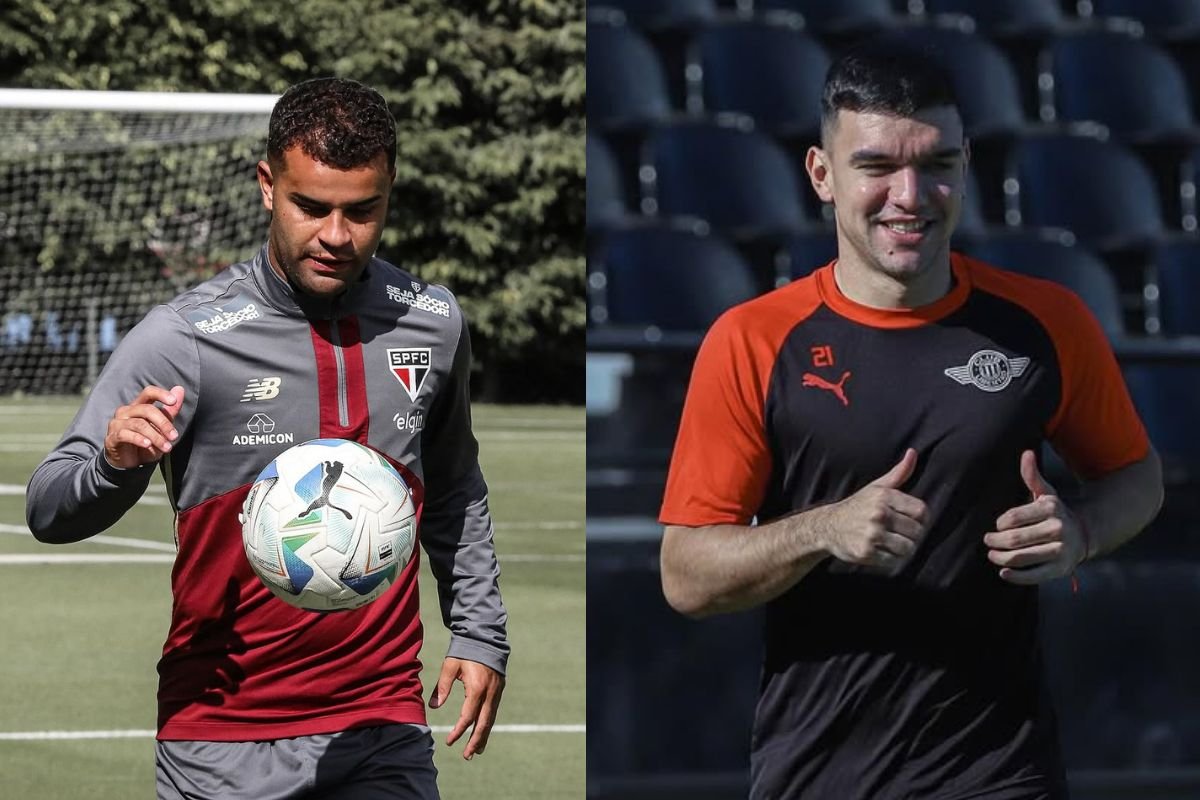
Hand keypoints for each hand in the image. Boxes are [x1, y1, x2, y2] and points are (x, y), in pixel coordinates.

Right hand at [103, 385, 184, 468]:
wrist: (131, 462)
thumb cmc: (147, 442)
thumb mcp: (162, 428)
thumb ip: (170, 410)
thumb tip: (180, 389)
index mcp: (139, 406)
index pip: (148, 392)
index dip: (160, 394)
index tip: (173, 401)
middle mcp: (126, 411)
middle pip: (147, 410)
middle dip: (164, 423)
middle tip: (174, 437)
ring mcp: (117, 423)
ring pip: (139, 424)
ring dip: (156, 436)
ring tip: (167, 447)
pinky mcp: (112, 437)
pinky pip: (125, 434)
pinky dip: (139, 439)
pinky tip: (148, 445)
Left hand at [429, 657, 505, 759]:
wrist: (485, 638)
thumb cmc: (465, 651)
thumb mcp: (450, 666)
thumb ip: (442, 686)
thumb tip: (433, 706)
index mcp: (477, 688)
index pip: (468, 716)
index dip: (459, 731)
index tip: (450, 741)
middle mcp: (490, 693)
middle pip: (483, 723)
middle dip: (475, 741)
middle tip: (467, 756)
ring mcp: (497, 692)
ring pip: (491, 720)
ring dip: (483, 736)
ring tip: (476, 751)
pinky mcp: (499, 690)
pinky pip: (493, 712)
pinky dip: (487, 725)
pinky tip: (482, 733)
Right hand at [814, 448, 927, 571]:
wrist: (828, 526)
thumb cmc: (857, 506)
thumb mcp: (876, 487)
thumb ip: (899, 473)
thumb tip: (913, 452)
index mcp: (884, 496)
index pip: (921, 511)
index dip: (921, 518)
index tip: (910, 521)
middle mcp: (879, 514)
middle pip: (916, 532)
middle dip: (911, 536)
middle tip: (899, 534)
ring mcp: (872, 534)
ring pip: (907, 548)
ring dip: (902, 549)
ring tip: (891, 543)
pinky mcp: (866, 552)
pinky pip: (893, 561)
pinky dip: (890, 559)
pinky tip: (880, 551)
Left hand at [984, 450, 1086, 584]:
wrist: (1084, 534)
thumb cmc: (1054, 512)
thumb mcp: (1045, 492)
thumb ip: (1032, 476)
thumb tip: (1026, 453)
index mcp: (1050, 509)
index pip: (1014, 518)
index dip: (1000, 524)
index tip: (996, 526)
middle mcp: (1057, 529)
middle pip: (1015, 539)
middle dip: (995, 541)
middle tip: (988, 540)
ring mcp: (1060, 551)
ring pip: (1021, 558)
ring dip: (1001, 558)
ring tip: (992, 555)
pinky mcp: (1060, 569)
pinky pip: (1034, 576)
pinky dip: (1015, 576)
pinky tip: (1003, 572)